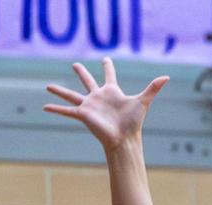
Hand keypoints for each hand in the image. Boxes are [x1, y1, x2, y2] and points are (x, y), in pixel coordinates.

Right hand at [44, 58, 168, 151]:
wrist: (124, 138)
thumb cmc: (133, 122)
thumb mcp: (142, 101)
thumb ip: (153, 88)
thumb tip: (167, 77)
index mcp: (112, 92)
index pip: (109, 75)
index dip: (108, 67)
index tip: (105, 59)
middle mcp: (99, 97)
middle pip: (88, 81)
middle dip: (82, 73)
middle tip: (75, 64)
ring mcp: (89, 106)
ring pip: (71, 95)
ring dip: (60, 90)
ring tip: (47, 86)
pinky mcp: (83, 115)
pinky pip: (66, 111)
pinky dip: (55, 109)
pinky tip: (44, 107)